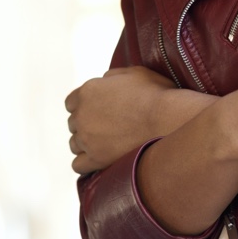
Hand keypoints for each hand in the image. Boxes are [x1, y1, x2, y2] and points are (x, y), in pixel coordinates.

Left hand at [65, 66, 214, 173]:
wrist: (166, 119)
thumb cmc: (154, 94)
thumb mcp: (133, 72)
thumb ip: (112, 76)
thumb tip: (104, 80)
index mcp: (88, 92)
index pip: (71, 102)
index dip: (85, 106)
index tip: (97, 110)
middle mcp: (82, 115)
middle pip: (74, 123)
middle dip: (87, 124)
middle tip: (106, 127)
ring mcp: (87, 138)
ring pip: (74, 144)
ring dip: (86, 144)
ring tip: (104, 144)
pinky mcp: (96, 159)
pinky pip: (78, 165)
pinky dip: (86, 163)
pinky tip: (98, 160)